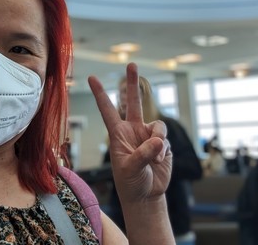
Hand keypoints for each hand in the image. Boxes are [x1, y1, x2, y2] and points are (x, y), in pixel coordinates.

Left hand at [88, 63, 171, 203]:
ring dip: (158, 140)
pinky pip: (165, 139)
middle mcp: (132, 130)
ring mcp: (148, 135)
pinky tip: (159, 161)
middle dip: (132, 83)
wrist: (146, 194)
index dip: (100, 93)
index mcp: (117, 134)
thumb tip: (159, 140)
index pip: (107, 110)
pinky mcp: (161, 143)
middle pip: (133, 101)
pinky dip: (163, 150)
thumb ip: (143, 154)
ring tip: (153, 157)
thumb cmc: (131, 182)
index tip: (91, 77)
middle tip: (131, 63)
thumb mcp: (130, 169)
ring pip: (158, 126)